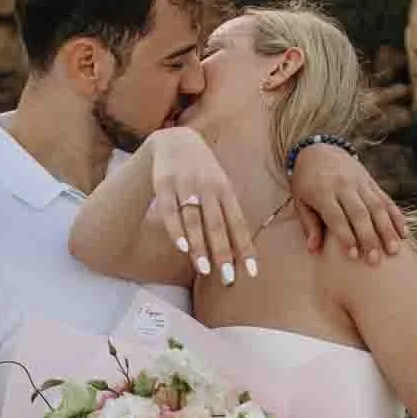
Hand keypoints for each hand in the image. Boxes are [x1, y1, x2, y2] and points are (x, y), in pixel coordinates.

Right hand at [148, 128, 257, 286]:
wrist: (175, 139)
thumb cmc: (203, 171)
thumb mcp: (220, 185)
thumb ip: (228, 212)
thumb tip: (240, 249)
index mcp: (225, 189)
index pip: (238, 222)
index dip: (245, 248)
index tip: (252, 272)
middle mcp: (208, 187)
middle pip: (217, 224)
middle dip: (222, 252)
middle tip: (227, 278)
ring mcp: (185, 185)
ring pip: (193, 220)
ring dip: (199, 246)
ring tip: (204, 270)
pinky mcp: (164, 184)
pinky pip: (170, 210)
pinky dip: (175, 229)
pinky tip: (181, 248)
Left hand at [291, 144, 406, 263]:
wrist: (319, 149)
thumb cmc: (306, 182)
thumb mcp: (300, 201)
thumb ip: (309, 225)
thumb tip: (314, 251)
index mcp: (323, 191)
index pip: (337, 216)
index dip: (346, 236)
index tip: (353, 256)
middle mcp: (344, 185)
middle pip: (360, 213)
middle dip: (369, 238)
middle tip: (375, 260)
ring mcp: (360, 182)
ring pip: (377, 207)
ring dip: (387, 230)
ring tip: (393, 251)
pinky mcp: (371, 182)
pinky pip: (386, 199)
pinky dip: (396, 217)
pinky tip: (403, 234)